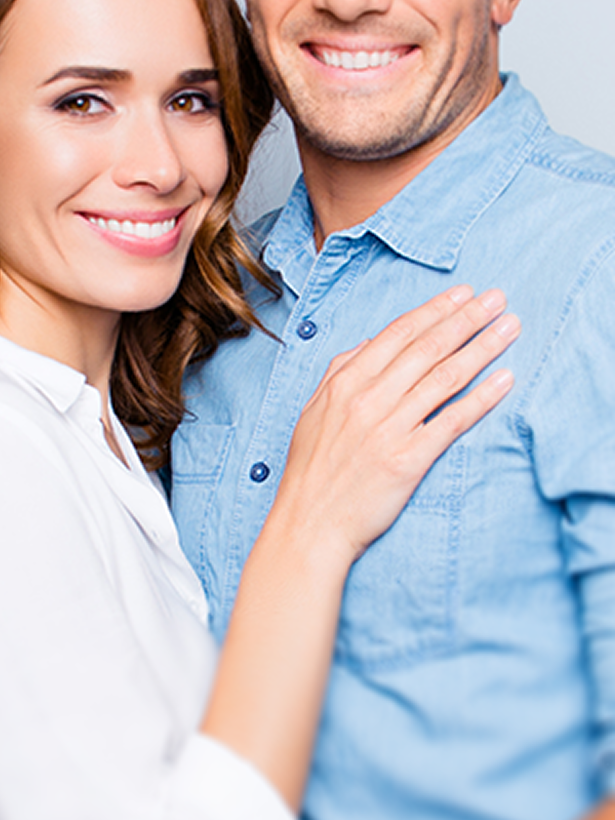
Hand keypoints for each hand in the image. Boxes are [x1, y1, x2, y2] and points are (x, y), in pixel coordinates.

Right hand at [271, 284, 518, 572]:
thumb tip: (372, 341)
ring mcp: (389, 429)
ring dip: (482, 348)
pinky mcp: (408, 460)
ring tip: (510, 329)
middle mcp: (368, 399)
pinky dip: (482, 399)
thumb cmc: (312, 471)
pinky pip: (452, 422)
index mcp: (345, 383)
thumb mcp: (315, 410)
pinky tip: (505, 380)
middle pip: (428, 348)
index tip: (464, 294)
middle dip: (467, 319)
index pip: (399, 334)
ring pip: (445, 378)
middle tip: (497, 299)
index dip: (435, 310)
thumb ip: (341, 370)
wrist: (309, 525)